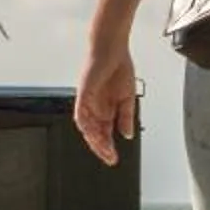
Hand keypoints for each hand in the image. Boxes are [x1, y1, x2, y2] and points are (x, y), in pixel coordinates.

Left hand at [73, 37, 138, 166]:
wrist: (111, 50)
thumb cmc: (118, 68)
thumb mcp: (128, 98)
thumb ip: (126, 117)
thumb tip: (127, 134)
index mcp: (104, 109)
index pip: (104, 133)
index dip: (108, 146)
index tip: (114, 158)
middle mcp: (94, 108)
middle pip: (94, 134)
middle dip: (101, 147)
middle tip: (109, 158)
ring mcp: (87, 102)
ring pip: (86, 127)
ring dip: (94, 139)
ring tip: (103, 148)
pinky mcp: (83, 94)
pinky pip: (81, 113)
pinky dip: (85, 124)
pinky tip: (91, 132)